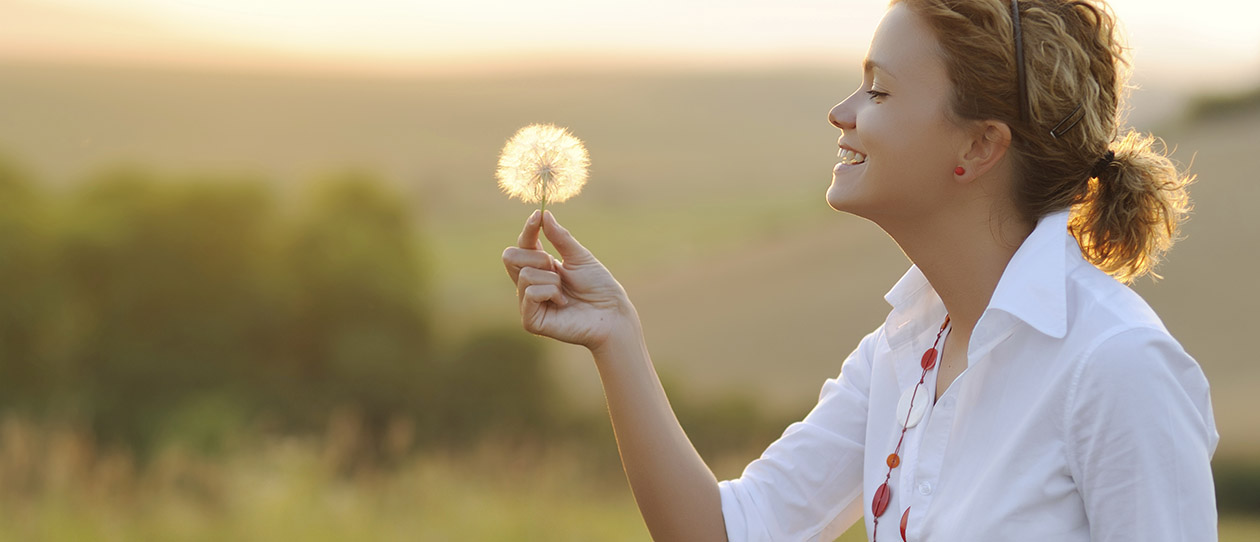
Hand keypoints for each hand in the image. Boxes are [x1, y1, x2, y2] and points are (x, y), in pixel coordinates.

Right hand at [502, 211, 637, 350]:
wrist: (611, 313)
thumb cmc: (599, 286)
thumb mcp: (579, 257)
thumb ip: (560, 238)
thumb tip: (544, 214)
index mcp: (540, 267)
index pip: (523, 244)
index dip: (528, 229)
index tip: (538, 216)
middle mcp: (530, 284)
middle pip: (510, 256)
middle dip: (537, 257)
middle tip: (557, 269)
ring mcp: (528, 303)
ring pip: (524, 275)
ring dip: (551, 279)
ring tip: (565, 292)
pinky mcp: (530, 321)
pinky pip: (530, 293)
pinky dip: (550, 292)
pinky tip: (563, 303)